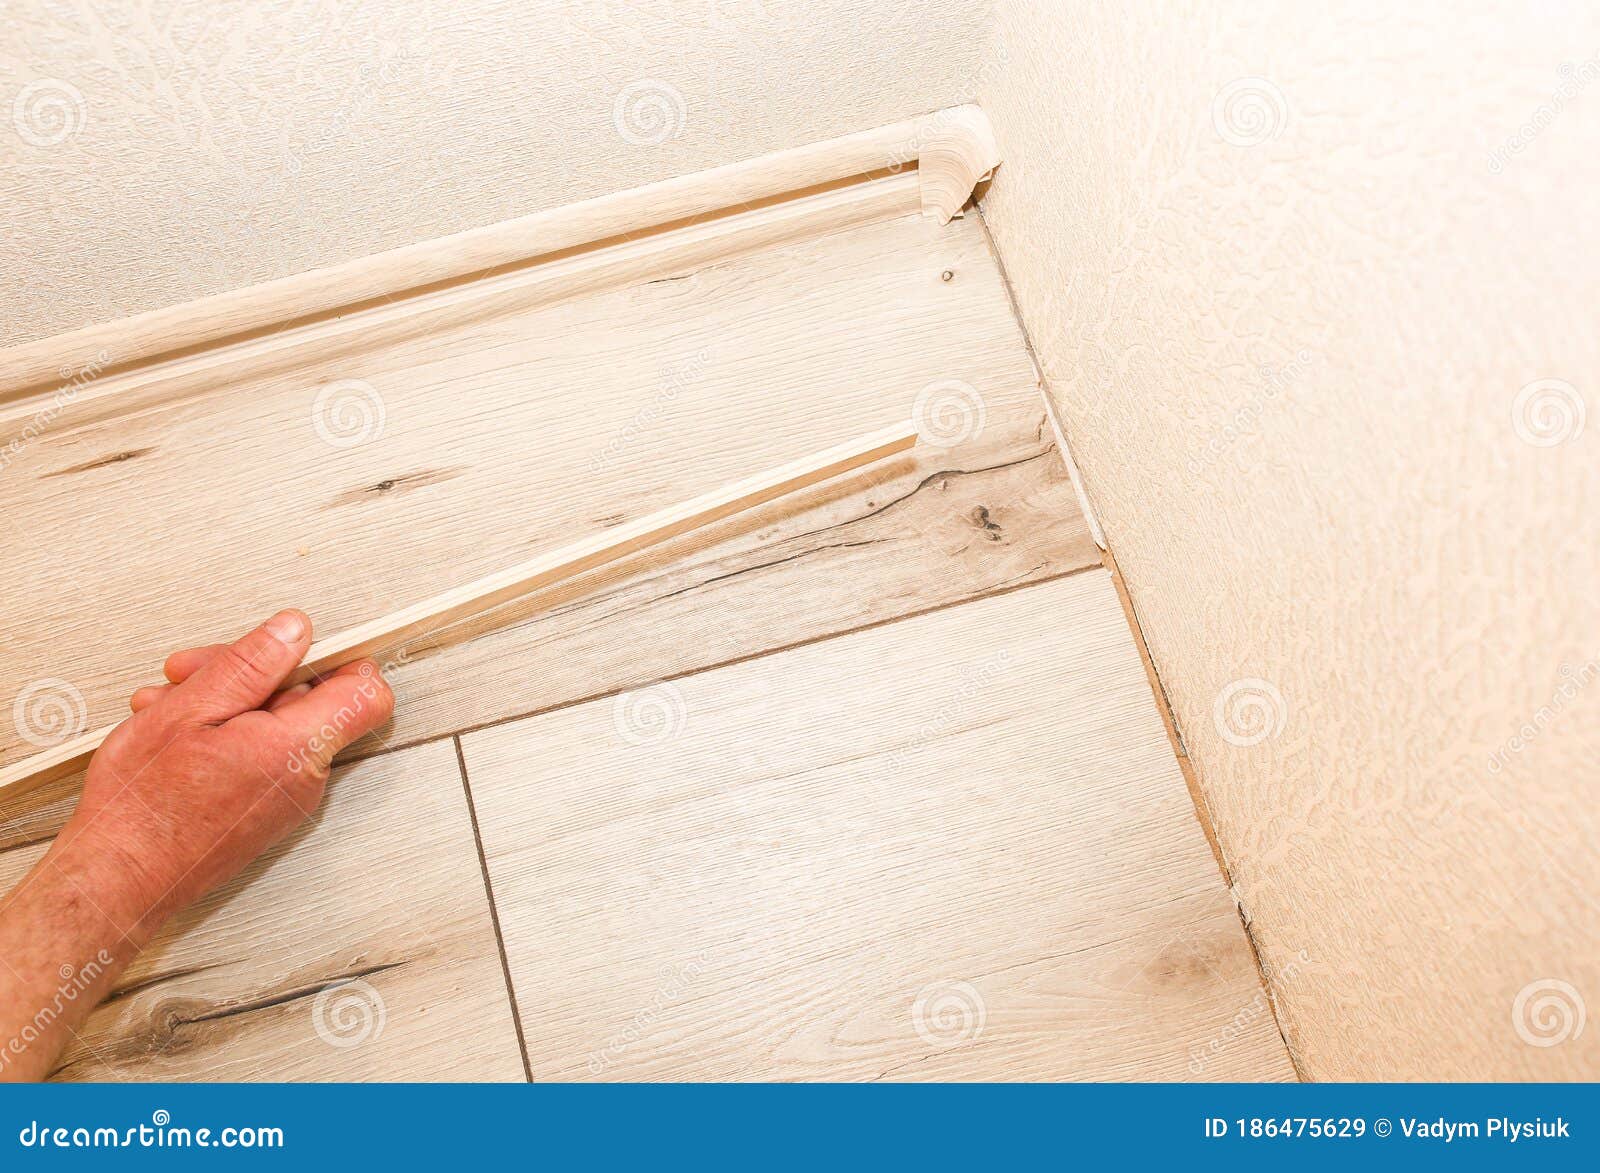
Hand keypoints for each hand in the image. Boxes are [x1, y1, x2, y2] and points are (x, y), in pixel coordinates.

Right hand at [56, 609, 394, 930]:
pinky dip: (223, 733)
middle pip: (307, 699)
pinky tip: (178, 732)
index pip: (365, 693)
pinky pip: (261, 753)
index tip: (299, 641)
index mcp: (295, 749)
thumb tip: (293, 631)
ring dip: (225, 703)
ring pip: (275, 724)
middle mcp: (303, 778)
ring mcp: (287, 797)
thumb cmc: (142, 809)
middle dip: (251, 674)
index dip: (338, 657)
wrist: (117, 880)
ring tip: (168, 705)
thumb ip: (251, 665)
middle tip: (193, 671)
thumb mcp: (188, 711)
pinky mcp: (265, 809)